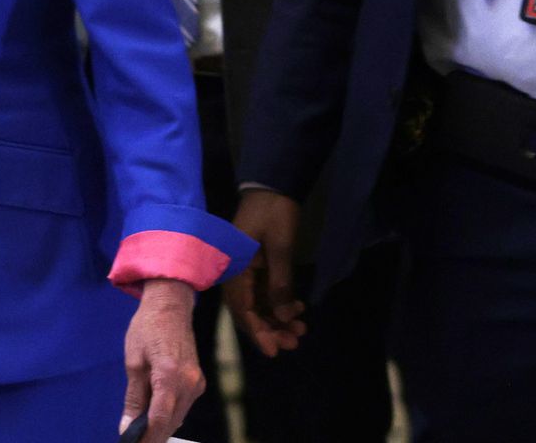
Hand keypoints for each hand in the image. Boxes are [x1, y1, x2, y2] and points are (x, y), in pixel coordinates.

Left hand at [120, 279, 203, 442]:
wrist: (171, 307)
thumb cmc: (148, 328)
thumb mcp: (133, 362)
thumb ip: (133, 397)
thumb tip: (128, 426)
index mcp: (169, 376)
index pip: (158, 420)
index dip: (145, 439)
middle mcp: (188, 383)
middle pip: (170, 423)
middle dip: (152, 436)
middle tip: (133, 439)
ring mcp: (196, 383)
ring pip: (178, 417)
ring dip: (160, 426)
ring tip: (139, 430)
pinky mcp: (198, 382)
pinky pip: (183, 406)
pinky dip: (168, 414)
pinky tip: (153, 414)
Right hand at [223, 189, 307, 357]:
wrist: (272, 185)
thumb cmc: (273, 212)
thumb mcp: (280, 246)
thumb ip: (280, 282)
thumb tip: (283, 315)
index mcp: (234, 268)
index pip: (242, 309)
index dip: (258, 332)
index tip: (274, 351)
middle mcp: (236, 273)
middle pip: (249, 311)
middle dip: (270, 329)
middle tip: (294, 342)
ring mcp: (246, 270)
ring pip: (258, 304)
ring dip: (276, 319)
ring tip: (300, 330)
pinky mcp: (256, 266)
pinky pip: (264, 293)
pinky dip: (279, 304)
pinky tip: (298, 310)